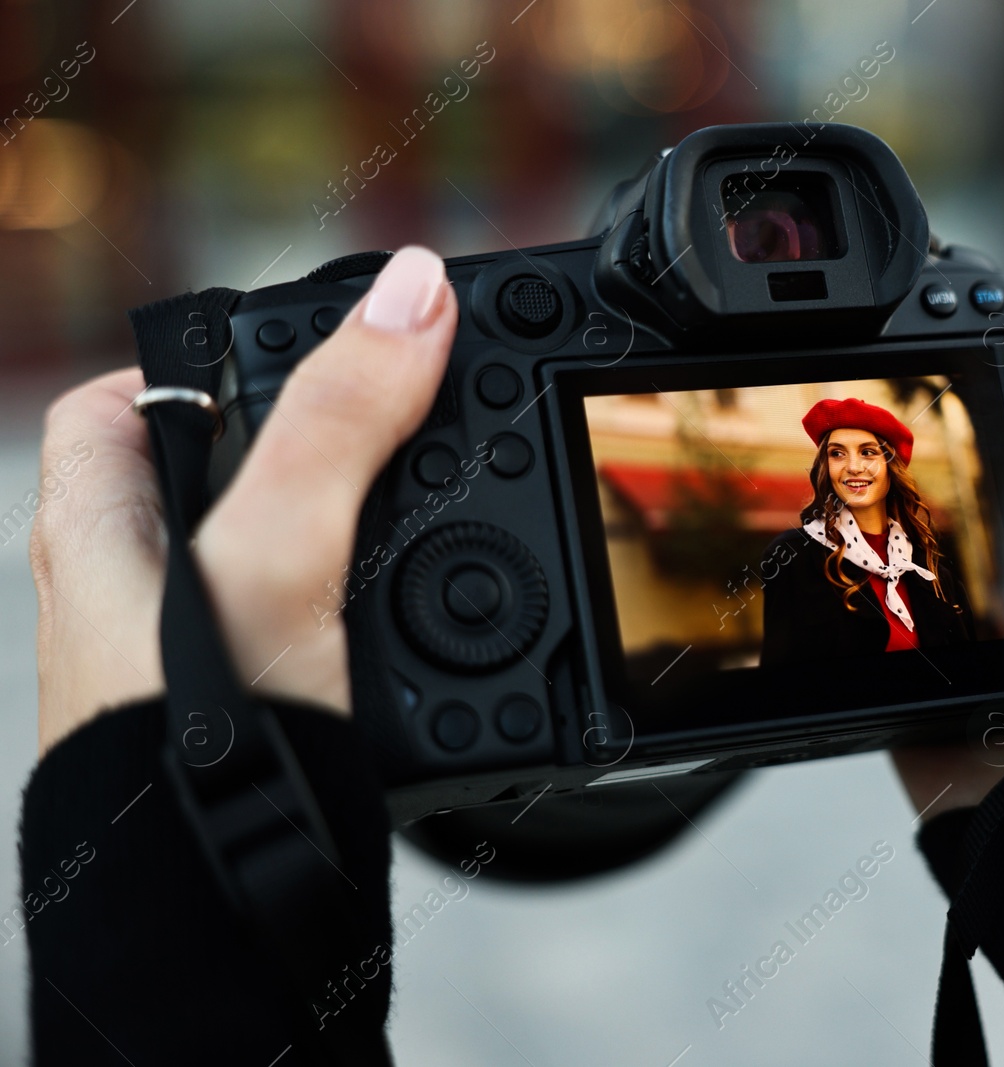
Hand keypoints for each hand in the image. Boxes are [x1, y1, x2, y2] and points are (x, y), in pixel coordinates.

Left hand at [32, 246, 455, 754]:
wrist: (221, 924)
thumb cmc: (192, 752)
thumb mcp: (274, 553)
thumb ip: (337, 422)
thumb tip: (414, 293)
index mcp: (101, 529)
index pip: (120, 399)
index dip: (205, 359)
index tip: (298, 343)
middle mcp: (140, 590)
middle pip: (219, 467)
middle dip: (309, 440)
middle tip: (398, 417)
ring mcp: (199, 656)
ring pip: (279, 549)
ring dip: (355, 525)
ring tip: (433, 505)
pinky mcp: (263, 708)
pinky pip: (317, 620)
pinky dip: (372, 605)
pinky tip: (421, 618)